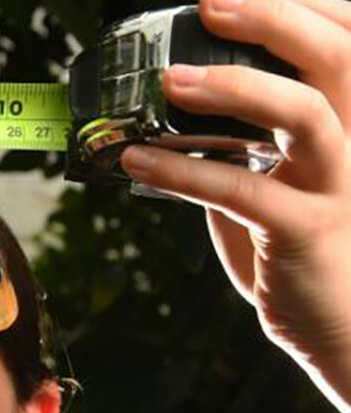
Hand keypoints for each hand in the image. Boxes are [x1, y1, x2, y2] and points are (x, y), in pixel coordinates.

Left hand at [119, 0, 350, 412]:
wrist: (342, 326)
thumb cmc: (304, 247)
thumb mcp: (283, 179)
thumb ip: (247, 139)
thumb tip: (176, 106)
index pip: (349, 40)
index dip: (307, 6)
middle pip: (339, 57)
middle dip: (276, 19)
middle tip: (212, 6)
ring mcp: (340, 188)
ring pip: (306, 114)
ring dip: (235, 88)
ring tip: (170, 81)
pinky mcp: (307, 233)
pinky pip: (243, 193)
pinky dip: (182, 172)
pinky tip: (136, 162)